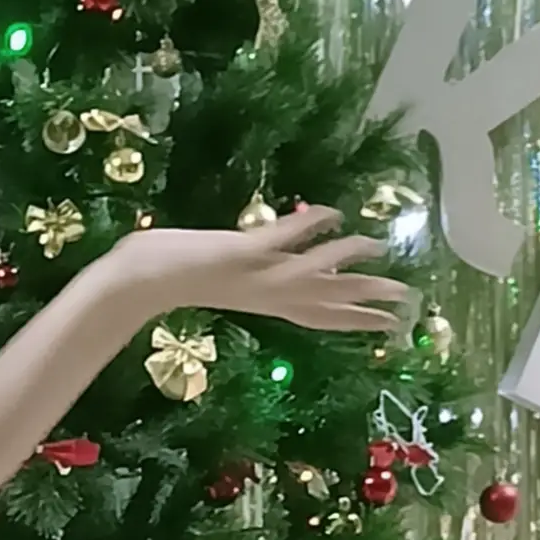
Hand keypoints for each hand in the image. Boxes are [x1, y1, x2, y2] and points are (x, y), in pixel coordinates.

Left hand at [108, 205, 408, 331]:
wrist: (132, 281)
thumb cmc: (164, 274)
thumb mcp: (220, 276)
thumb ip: (249, 272)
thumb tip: (268, 259)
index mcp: (260, 300)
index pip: (316, 314)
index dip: (353, 319)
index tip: (389, 326)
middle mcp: (261, 293)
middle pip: (324, 301)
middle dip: (366, 302)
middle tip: (407, 302)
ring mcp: (251, 275)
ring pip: (310, 273)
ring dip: (345, 261)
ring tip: (379, 248)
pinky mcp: (237, 254)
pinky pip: (279, 240)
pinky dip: (306, 227)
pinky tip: (332, 213)